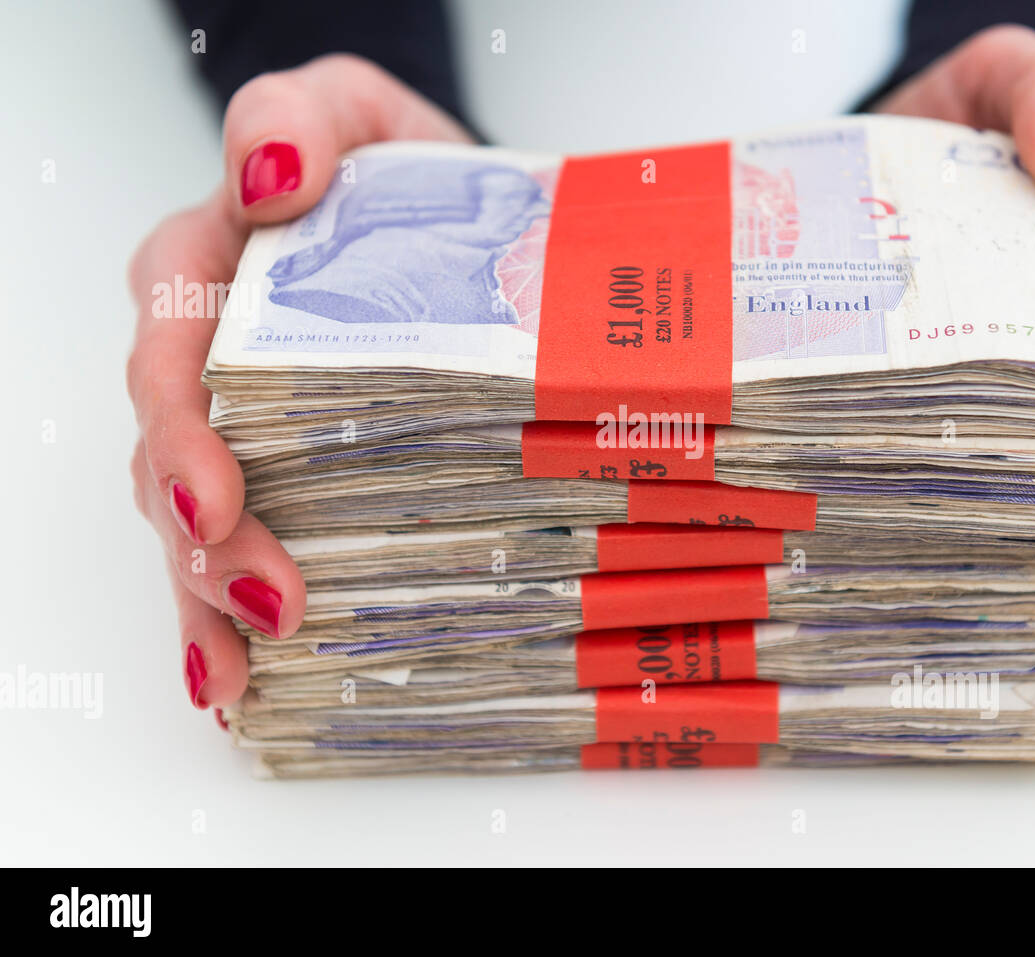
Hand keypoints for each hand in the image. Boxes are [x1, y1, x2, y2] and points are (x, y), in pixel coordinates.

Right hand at [126, 55, 473, 710]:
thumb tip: (270, 173)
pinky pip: (244, 542)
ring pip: (195, 520)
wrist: (441, 214)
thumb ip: (302, 118)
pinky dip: (237, 613)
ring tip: (241, 670)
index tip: (216, 503)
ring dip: (211, 599)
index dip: (180, 434)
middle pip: (173, 458)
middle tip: (268, 602)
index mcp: (208, 275)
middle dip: (206, 542)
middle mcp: (207, 358)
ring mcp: (244, 424)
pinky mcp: (289, 469)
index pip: (170, 352)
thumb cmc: (387, 170)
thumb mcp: (355, 112)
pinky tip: (248, 677)